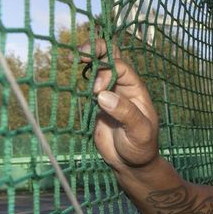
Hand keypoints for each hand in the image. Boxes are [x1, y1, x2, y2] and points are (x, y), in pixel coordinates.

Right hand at [79, 39, 159, 170]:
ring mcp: (109, 94)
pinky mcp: (96, 103)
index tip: (97, 92)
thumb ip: (125, 113)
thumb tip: (102, 95)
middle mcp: (122, 87)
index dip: (106, 72)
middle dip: (97, 50)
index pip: (121, 68)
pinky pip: (88, 84)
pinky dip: (80, 75)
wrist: (131, 164)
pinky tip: (71, 68)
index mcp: (136, 90)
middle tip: (80, 53)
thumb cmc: (141, 147)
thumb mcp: (139, 132)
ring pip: (98, 67)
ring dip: (87, 59)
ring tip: (72, 57)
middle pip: (112, 58)